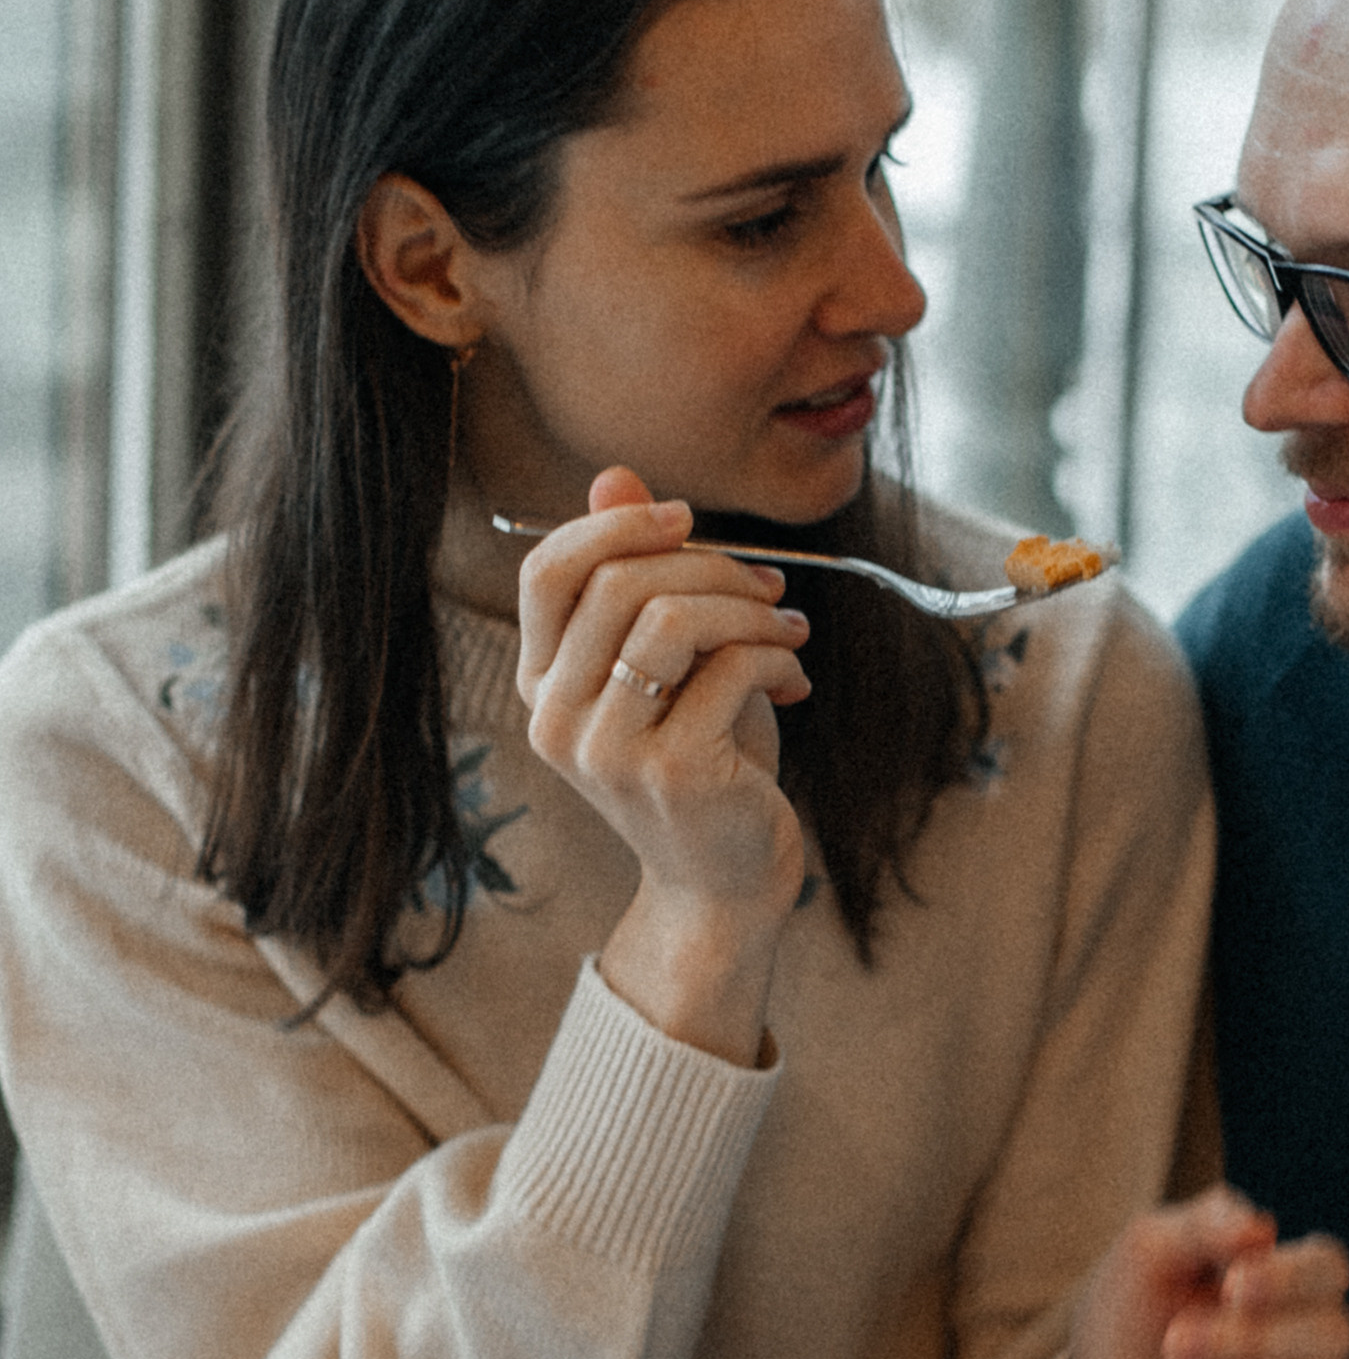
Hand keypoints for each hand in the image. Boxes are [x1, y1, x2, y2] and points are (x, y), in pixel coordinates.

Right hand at [515, 468, 811, 1061]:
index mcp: (544, 685)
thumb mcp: (669, 666)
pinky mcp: (672, 772)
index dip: (616, 524)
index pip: (548, 571)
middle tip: (767, 588)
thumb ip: (639, 579)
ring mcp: (608, 751)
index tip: (686, 519)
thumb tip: (616, 476)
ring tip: (788, 629)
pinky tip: (796, 679)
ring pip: (670, 619)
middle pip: (615, 582)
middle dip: (709, 565)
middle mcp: (558, 719)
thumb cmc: (704, 764)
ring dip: (747, 608)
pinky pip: (729, 669)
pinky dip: (777, 657)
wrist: (725, 882)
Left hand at [1060, 1186, 1348, 1358]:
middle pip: (1333, 1333)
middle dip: (1249, 1338)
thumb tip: (1260, 1230)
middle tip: (1173, 1343)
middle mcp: (1317, 1350)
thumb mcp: (1145, 1259)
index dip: (1293, 1275)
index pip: (1330, 1268)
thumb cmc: (1128, 1328)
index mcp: (1291, 1287)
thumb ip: (1200, 1226)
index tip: (1232, 1285)